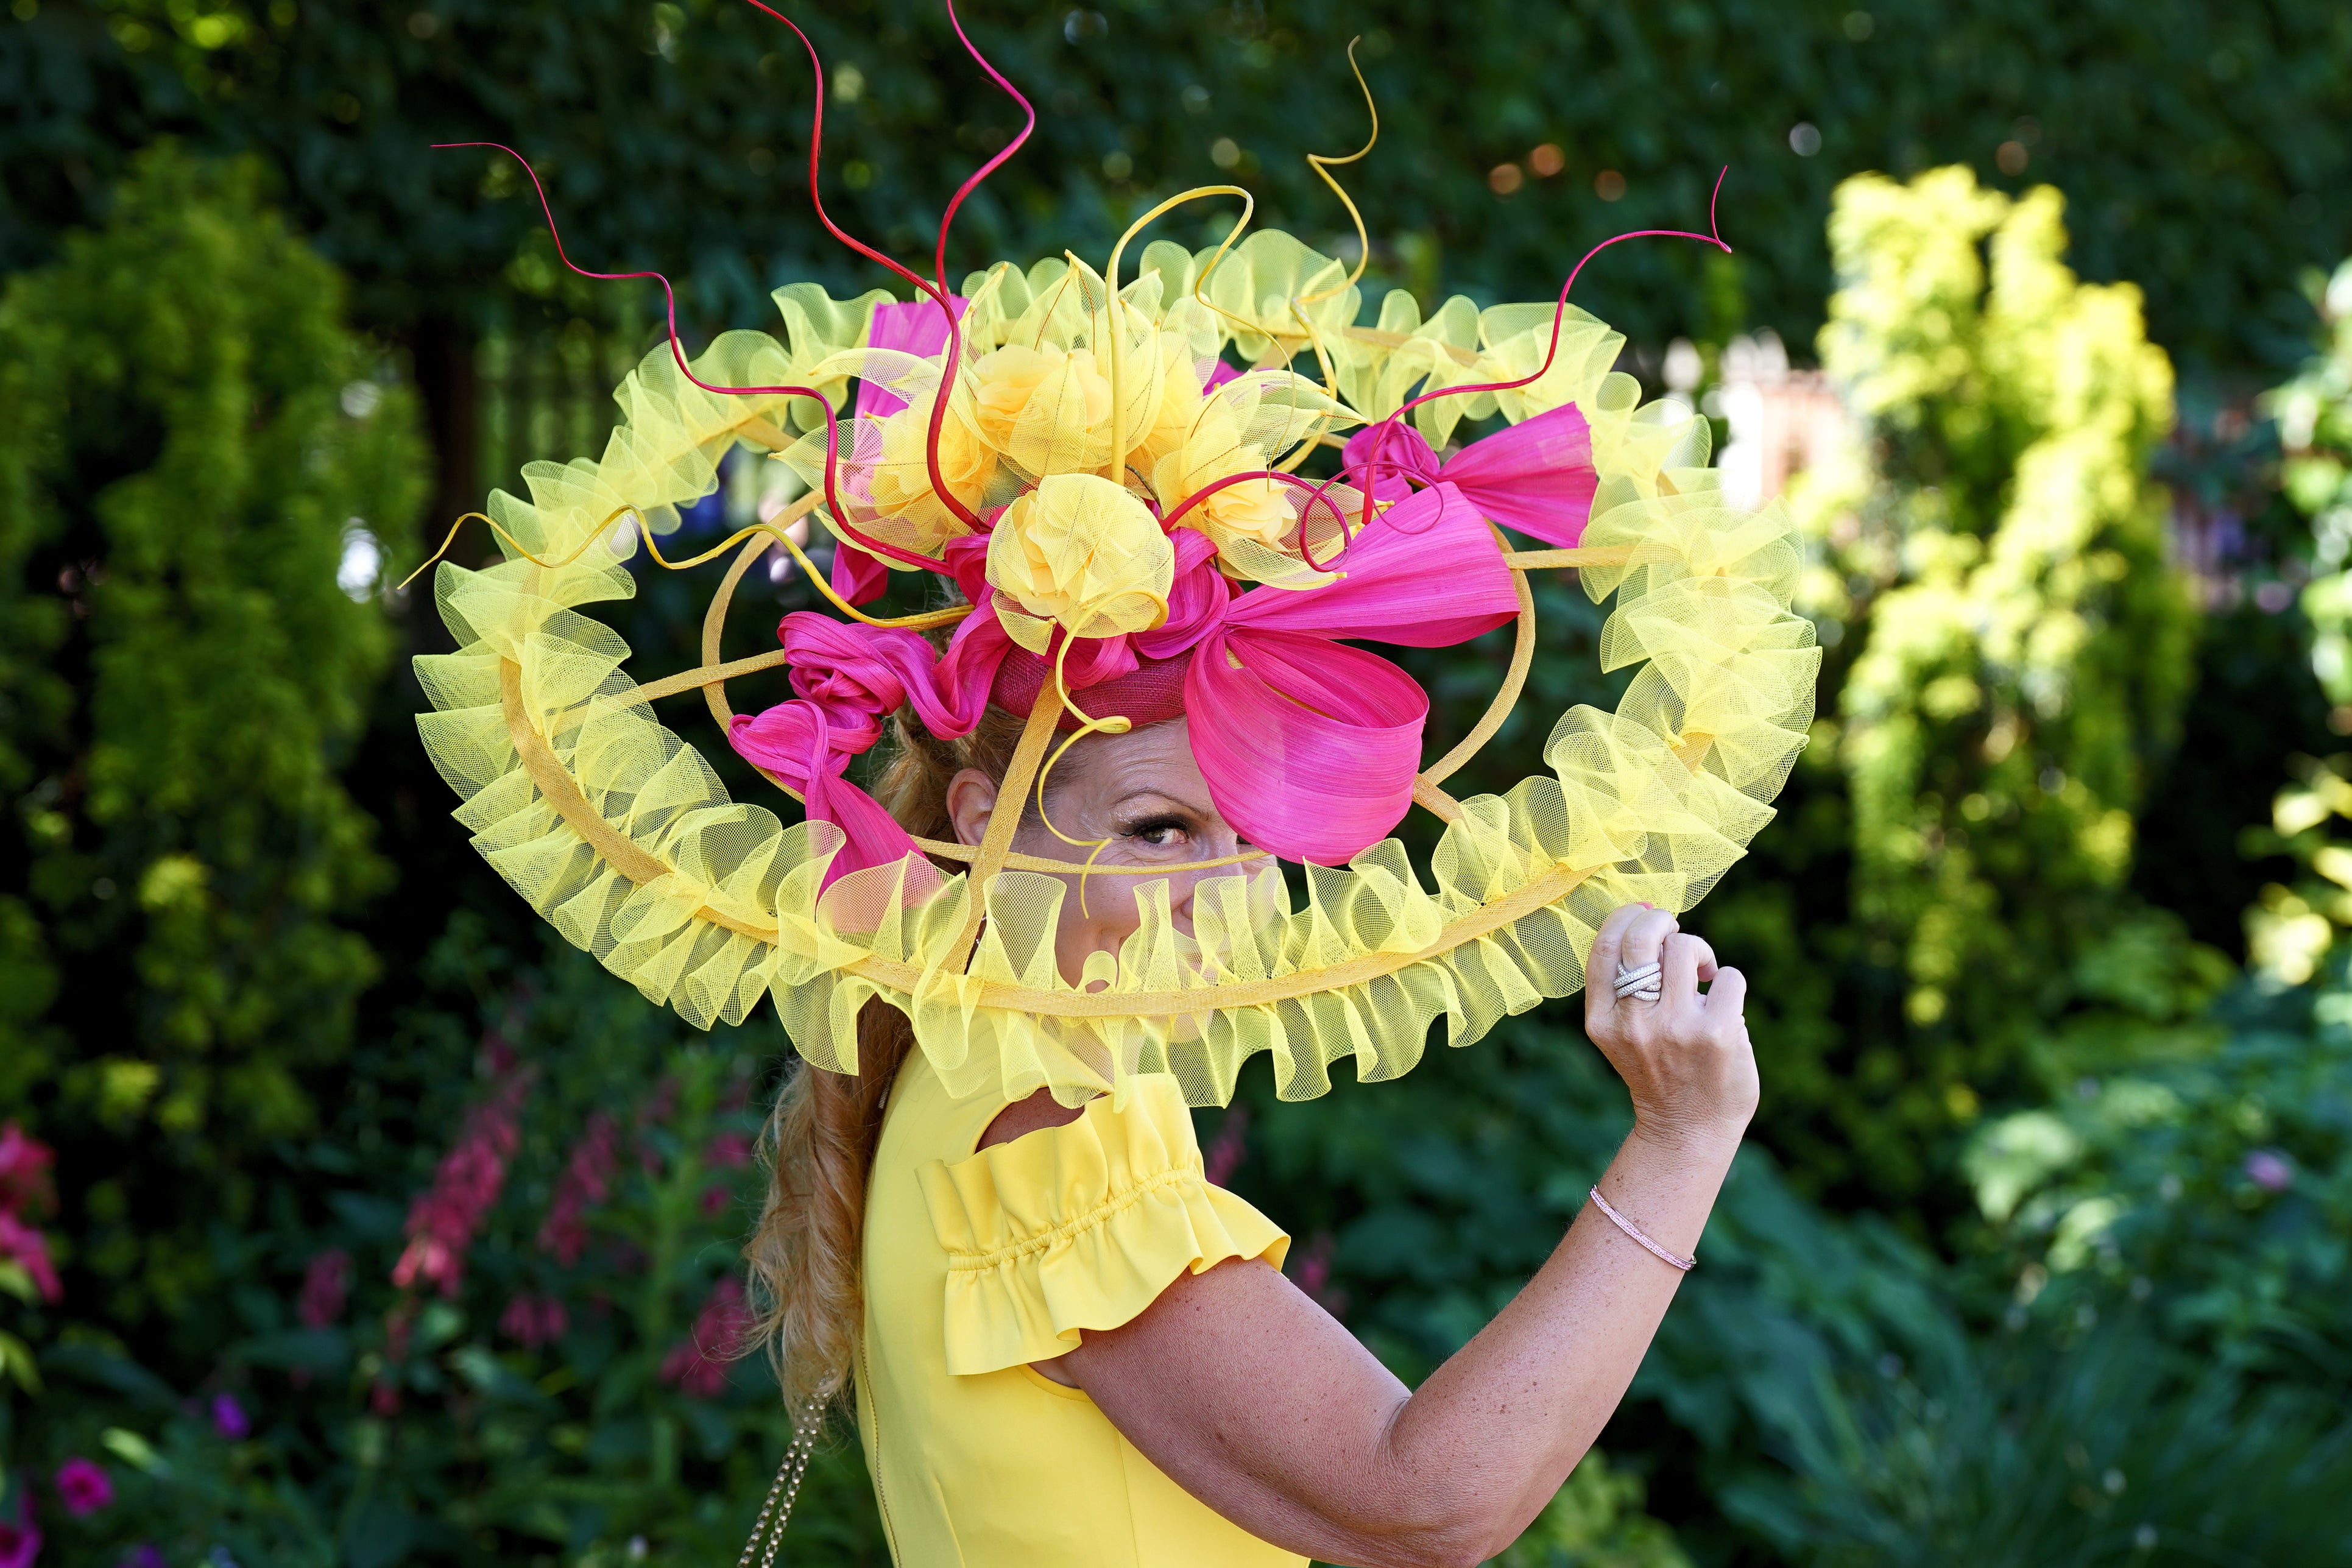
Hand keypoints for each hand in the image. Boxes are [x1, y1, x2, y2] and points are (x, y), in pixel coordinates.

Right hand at [1583, 903, 1756, 1148]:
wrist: (1687, 1129)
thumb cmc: (1658, 1070)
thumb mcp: (1621, 1033)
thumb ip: (1624, 985)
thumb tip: (1645, 913)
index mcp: (1602, 1020)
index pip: (1605, 946)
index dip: (1627, 917)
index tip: (1645, 918)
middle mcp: (1633, 1022)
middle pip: (1643, 937)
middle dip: (1663, 922)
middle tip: (1675, 936)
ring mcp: (1675, 1028)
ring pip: (1686, 947)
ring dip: (1700, 953)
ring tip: (1703, 976)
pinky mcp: (1717, 1033)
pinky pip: (1728, 976)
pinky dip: (1727, 982)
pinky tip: (1723, 1007)